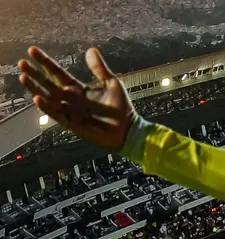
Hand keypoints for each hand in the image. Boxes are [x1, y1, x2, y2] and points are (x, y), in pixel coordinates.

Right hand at [18, 47, 135, 151]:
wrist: (128, 128)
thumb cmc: (121, 107)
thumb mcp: (112, 83)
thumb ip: (99, 69)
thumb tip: (90, 50)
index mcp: (78, 89)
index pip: (57, 73)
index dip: (45, 62)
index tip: (32, 50)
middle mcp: (71, 99)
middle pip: (48, 84)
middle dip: (35, 74)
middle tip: (22, 62)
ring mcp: (70, 111)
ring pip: (48, 99)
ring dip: (35, 88)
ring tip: (23, 77)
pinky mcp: (73, 124)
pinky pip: (57, 115)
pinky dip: (47, 107)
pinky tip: (38, 98)